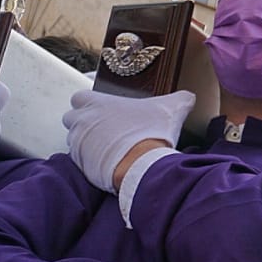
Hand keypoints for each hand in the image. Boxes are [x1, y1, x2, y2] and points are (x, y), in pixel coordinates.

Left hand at [63, 90, 194, 191]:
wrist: (141, 165)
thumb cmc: (151, 132)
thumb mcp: (173, 108)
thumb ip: (180, 98)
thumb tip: (189, 97)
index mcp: (98, 103)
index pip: (80, 96)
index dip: (91, 102)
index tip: (103, 107)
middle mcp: (83, 121)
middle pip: (73, 117)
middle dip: (85, 122)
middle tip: (106, 127)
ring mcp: (79, 143)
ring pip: (75, 139)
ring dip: (87, 141)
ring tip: (109, 146)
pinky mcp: (80, 164)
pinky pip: (80, 159)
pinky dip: (91, 159)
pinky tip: (109, 160)